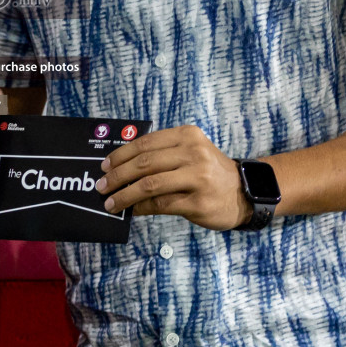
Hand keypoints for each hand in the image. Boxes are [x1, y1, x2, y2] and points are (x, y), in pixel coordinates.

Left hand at [94, 126, 253, 230]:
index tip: (104, 166)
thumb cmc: (209, 171)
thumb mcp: (191, 151)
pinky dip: (141, 208)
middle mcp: (193, 153)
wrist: (244, 193)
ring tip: (111, 203)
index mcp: (187, 136)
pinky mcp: (198, 202)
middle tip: (101, 186)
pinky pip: (161, 205)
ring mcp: (197, 178)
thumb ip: (162, 154)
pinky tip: (131, 211)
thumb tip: (121, 168)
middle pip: (144, 164)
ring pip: (150, 185)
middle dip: (117, 176)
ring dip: (125, 195)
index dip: (120, 155)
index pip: (145, 143)